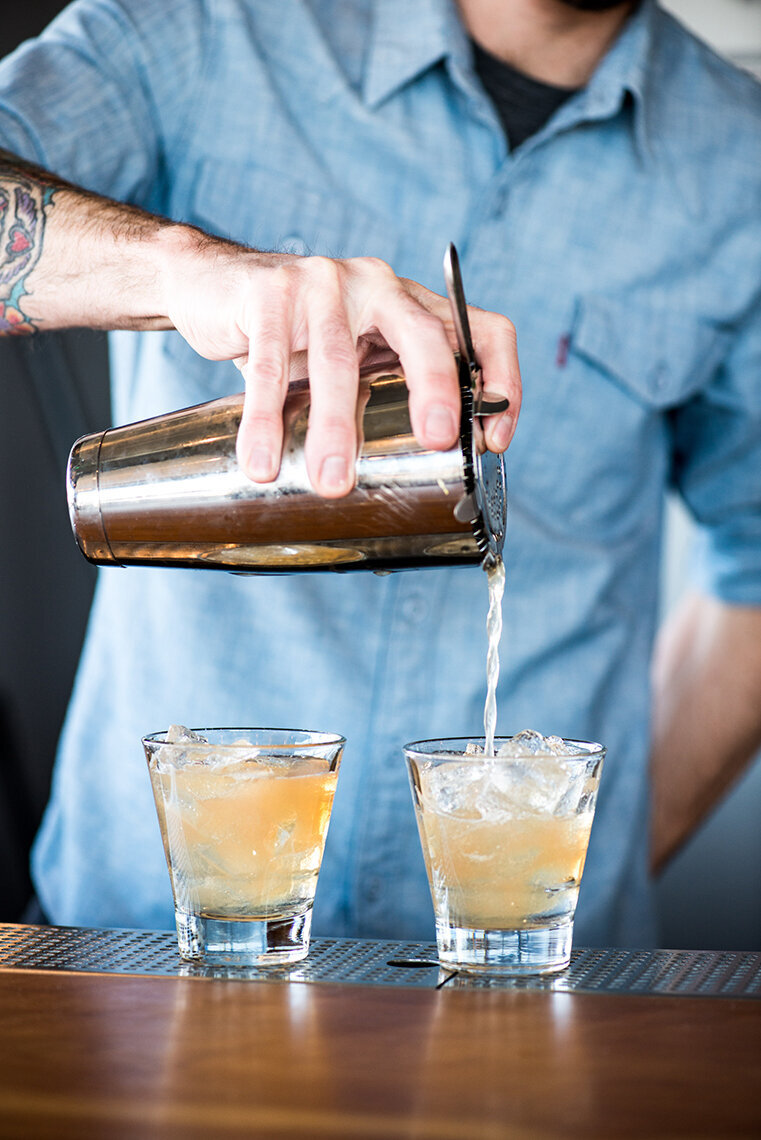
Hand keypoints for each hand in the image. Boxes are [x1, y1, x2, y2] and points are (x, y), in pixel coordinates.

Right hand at [162, 232, 520, 496]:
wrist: (212, 284)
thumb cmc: (296, 334)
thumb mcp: (356, 354)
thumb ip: (388, 387)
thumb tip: (429, 465)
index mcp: (411, 304)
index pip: (481, 329)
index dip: (502, 380)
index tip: (494, 441)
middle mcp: (377, 286)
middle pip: (425, 334)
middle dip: (436, 389)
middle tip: (436, 442)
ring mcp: (322, 283)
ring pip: (338, 361)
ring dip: (335, 427)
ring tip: (331, 483)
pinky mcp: (267, 293)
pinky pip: (269, 365)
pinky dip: (266, 419)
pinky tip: (263, 462)